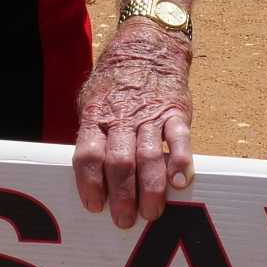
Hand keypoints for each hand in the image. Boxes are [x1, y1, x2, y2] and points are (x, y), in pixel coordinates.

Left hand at [74, 21, 192, 229]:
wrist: (148, 45)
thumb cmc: (115, 81)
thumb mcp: (91, 100)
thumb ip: (89, 133)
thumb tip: (84, 173)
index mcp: (97, 116)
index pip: (88, 154)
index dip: (90, 183)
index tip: (94, 206)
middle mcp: (122, 118)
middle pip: (119, 162)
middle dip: (122, 196)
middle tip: (124, 221)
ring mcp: (151, 115)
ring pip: (149, 156)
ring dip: (151, 189)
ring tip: (151, 213)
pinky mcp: (176, 112)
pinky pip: (180, 139)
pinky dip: (181, 162)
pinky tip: (181, 182)